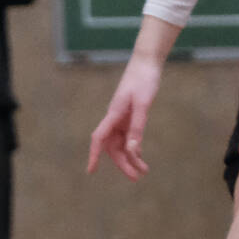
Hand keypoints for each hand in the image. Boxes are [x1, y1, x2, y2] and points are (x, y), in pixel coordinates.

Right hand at [87, 56, 163, 179]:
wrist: (147, 62)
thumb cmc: (144, 79)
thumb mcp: (143, 104)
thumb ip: (137, 127)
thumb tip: (132, 150)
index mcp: (114, 114)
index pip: (99, 138)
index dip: (94, 155)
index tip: (90, 170)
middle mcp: (115, 117)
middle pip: (113, 147)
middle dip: (124, 163)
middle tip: (137, 177)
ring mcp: (122, 116)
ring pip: (121, 143)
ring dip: (131, 158)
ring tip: (144, 171)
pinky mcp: (130, 114)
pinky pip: (128, 136)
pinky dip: (134, 147)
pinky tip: (141, 155)